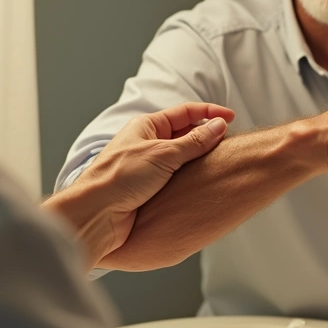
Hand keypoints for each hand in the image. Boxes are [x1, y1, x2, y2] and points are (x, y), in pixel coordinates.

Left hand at [44, 102, 234, 260]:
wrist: (96, 214)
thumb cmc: (119, 177)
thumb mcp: (163, 154)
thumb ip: (194, 141)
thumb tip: (218, 126)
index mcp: (147, 127)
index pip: (184, 113)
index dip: (209, 113)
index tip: (231, 118)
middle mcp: (148, 144)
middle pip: (185, 134)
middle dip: (207, 136)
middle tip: (229, 143)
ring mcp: (149, 167)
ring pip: (182, 158)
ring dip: (200, 159)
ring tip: (221, 163)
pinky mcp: (150, 189)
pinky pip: (177, 178)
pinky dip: (192, 177)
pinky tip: (204, 182)